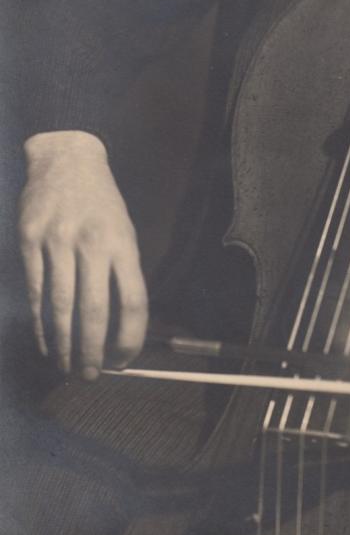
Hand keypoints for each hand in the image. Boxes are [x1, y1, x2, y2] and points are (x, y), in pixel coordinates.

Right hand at [18, 131, 148, 380]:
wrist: (67, 159)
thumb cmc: (102, 204)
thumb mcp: (124, 231)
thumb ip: (122, 273)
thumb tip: (123, 327)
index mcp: (124, 243)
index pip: (133, 300)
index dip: (131, 336)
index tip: (126, 360)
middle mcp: (93, 243)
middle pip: (94, 310)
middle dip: (94, 350)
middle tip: (93, 376)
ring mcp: (58, 242)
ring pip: (60, 307)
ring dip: (65, 345)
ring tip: (69, 368)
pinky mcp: (30, 241)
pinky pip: (35, 292)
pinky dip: (41, 325)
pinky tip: (48, 344)